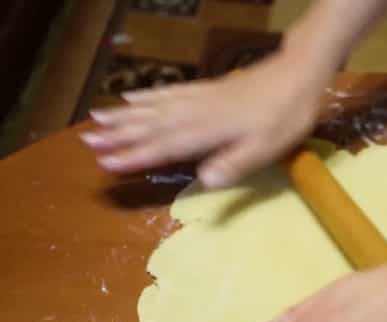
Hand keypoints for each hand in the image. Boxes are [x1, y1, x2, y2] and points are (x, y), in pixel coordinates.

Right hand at [82, 53, 324, 187]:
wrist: (298, 73)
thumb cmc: (287, 116)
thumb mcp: (269, 147)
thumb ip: (236, 163)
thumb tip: (204, 181)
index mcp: (209, 130)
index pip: (166, 146)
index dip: (136, 156)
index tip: (106, 164)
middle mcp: (197, 112)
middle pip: (152, 124)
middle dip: (119, 135)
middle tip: (87, 143)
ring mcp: (200, 97)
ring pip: (154, 106)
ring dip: (125, 115)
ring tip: (96, 119)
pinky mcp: (207, 88)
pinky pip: (168, 91)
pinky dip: (147, 95)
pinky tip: (132, 96)